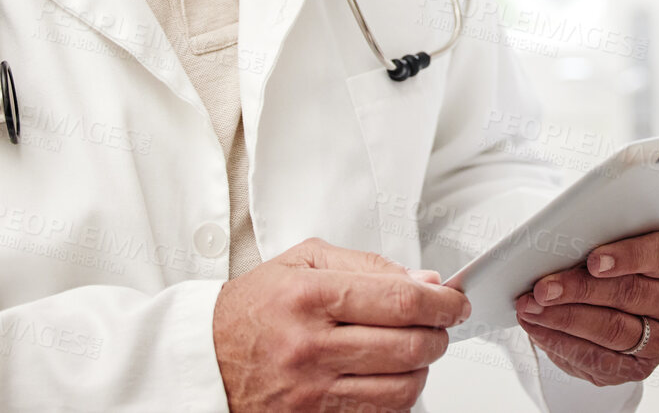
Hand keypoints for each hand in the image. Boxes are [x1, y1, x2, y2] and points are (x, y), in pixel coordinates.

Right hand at [212, 237, 469, 411]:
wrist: (202, 358)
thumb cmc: (253, 307)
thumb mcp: (304, 261)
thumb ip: (369, 266)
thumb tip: (424, 282)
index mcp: (310, 296)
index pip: (401, 301)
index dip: (443, 302)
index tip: (455, 301)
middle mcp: (311, 347)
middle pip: (410, 346)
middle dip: (440, 334)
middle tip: (442, 324)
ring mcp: (311, 392)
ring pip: (402, 388)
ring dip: (423, 368)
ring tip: (415, 350)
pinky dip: (397, 396)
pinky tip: (390, 375)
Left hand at [515, 229, 658, 386]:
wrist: (621, 304)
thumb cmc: (625, 256)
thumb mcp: (638, 229)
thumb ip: (658, 207)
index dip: (628, 257)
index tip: (593, 260)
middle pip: (630, 295)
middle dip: (581, 290)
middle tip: (543, 287)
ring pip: (611, 330)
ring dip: (565, 318)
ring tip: (531, 306)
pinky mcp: (638, 368)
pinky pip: (598, 359)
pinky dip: (562, 343)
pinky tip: (538, 328)